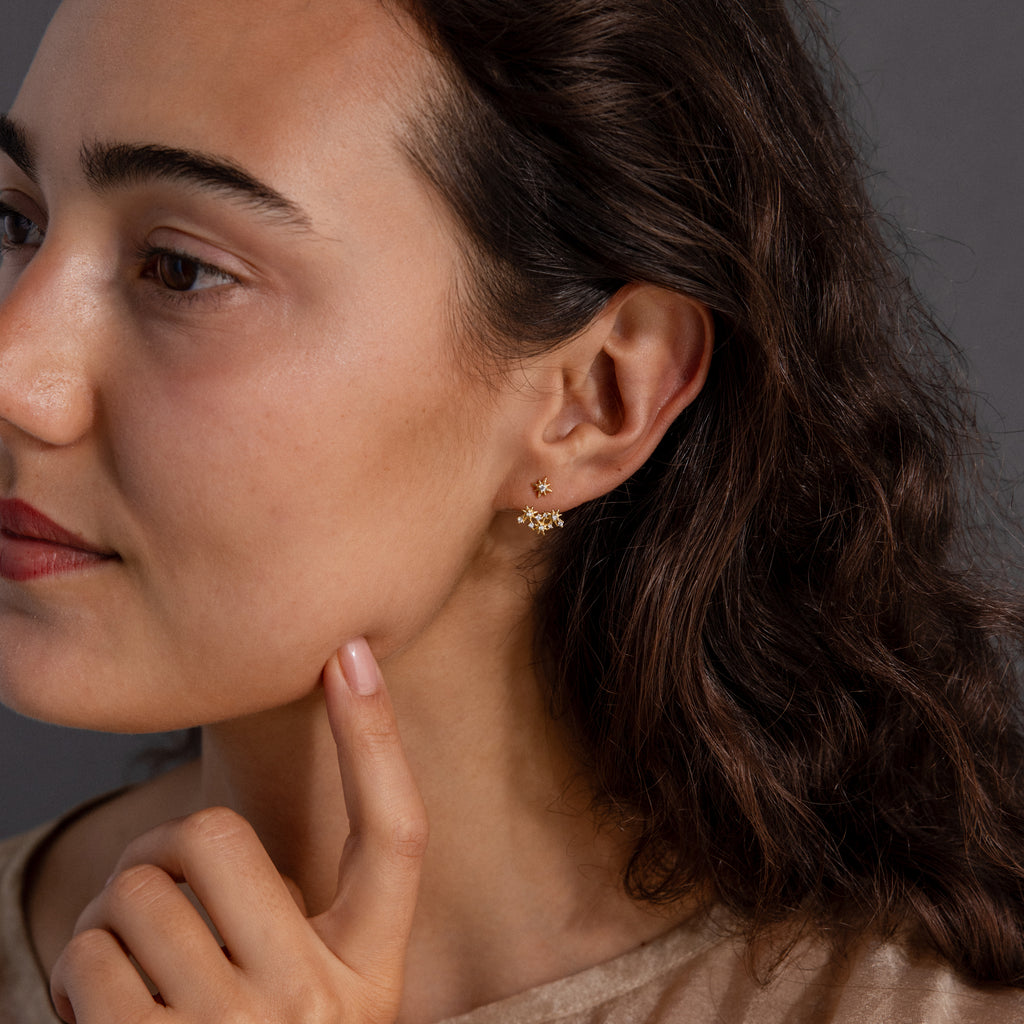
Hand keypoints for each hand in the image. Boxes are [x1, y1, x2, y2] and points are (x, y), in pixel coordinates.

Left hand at [50, 638, 427, 1022]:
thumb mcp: (313, 1011)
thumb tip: (203, 845)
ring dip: (110, 916)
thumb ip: (292, 931)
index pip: (398, 832)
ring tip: (125, 967)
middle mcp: (319, 1004)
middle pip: (220, 838)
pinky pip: (89, 956)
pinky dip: (74, 966)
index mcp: (371, 976)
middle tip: (154, 885)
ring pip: (139, 892)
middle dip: (164, 846)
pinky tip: (94, 1008)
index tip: (351, 653)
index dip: (377, 736)